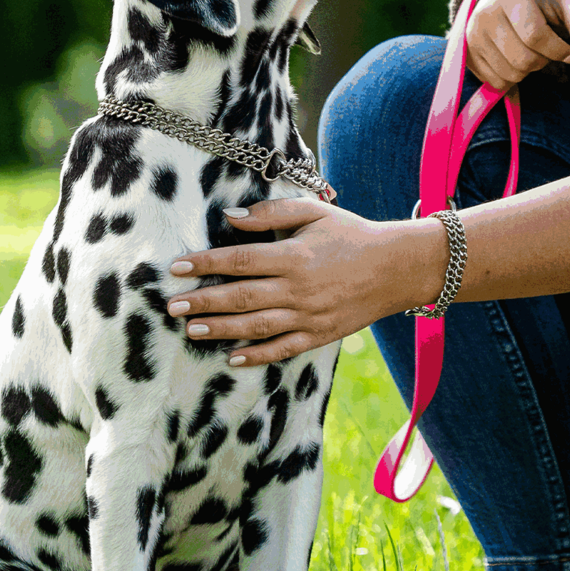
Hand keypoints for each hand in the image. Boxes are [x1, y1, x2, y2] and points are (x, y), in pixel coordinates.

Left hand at [163, 200, 444, 366]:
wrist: (397, 267)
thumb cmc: (352, 233)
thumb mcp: (315, 212)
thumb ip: (272, 213)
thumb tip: (230, 217)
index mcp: (295, 255)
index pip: (240, 260)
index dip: (206, 263)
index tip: (177, 267)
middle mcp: (298, 288)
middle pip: (241, 297)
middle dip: (203, 301)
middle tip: (172, 306)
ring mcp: (309, 316)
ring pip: (256, 326)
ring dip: (221, 329)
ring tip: (192, 330)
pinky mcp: (320, 335)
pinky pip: (283, 349)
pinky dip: (257, 356)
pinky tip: (232, 358)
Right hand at [465, 0, 569, 91]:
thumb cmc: (541, 0)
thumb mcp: (566, 2)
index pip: (535, 37)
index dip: (559, 51)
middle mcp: (485, 14)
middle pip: (523, 60)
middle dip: (544, 61)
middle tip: (547, 50)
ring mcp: (472, 35)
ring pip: (510, 75)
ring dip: (529, 70)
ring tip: (529, 51)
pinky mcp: (467, 53)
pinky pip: (496, 82)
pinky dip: (512, 78)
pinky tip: (514, 58)